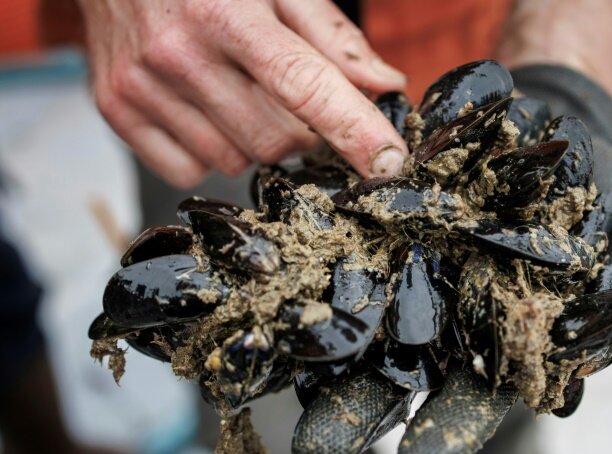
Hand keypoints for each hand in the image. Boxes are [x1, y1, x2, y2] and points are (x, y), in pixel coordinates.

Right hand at [76, 0, 408, 186]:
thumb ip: (331, 36)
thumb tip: (383, 86)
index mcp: (226, 11)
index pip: (304, 86)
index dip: (354, 130)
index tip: (389, 163)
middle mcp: (177, 51)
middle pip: (276, 140)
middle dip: (301, 131)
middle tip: (290, 99)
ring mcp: (140, 84)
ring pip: (235, 161)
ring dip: (255, 141)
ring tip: (236, 91)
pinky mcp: (115, 109)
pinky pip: (188, 171)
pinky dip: (209, 153)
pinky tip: (202, 110)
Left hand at [290, 69, 611, 453]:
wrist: (554, 129)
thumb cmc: (600, 202)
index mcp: (502, 343)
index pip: (476, 399)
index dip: (451, 428)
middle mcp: (444, 317)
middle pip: (397, 371)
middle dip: (357, 407)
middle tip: (315, 447)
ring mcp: (405, 268)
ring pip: (354, 313)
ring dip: (313, 343)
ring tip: (269, 371)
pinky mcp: (380, 221)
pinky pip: (339, 239)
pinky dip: (307, 255)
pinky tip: (270, 276)